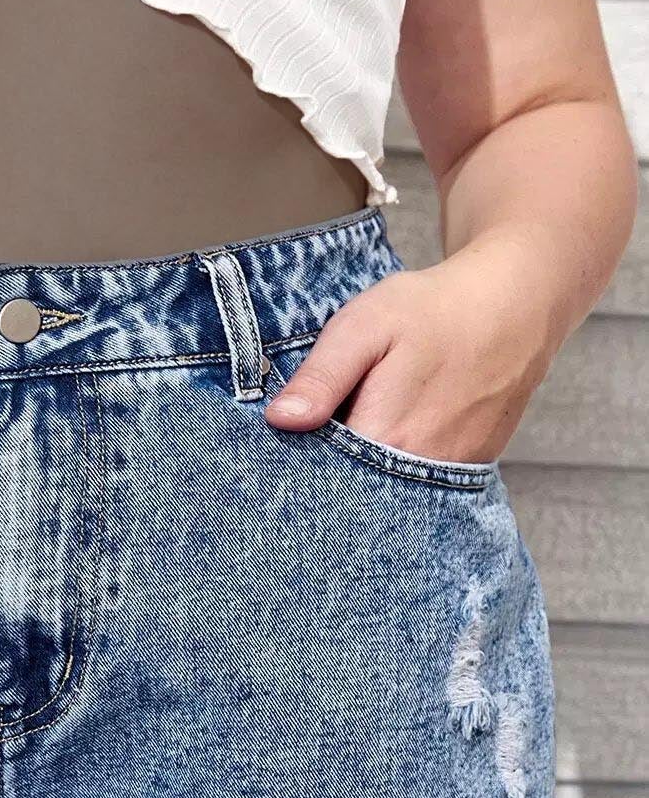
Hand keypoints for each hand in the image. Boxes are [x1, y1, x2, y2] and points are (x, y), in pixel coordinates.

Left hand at [263, 240, 554, 465]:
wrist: (516, 302)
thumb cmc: (434, 309)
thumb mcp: (364, 327)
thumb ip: (321, 377)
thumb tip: (280, 421)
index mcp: (387, 439)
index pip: (322, 480)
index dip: (297, 467)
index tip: (285, 448)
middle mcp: (421, 471)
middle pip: (354, 495)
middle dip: (329, 475)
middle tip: (325, 434)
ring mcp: (450, 474)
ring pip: (389, 493)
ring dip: (365, 474)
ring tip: (363, 430)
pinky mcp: (469, 468)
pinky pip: (421, 485)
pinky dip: (399, 470)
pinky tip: (395, 436)